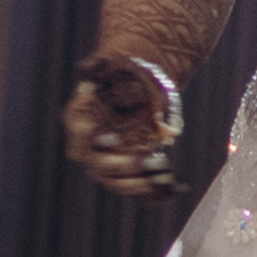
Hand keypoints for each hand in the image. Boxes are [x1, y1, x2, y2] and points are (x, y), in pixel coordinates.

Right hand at [63, 54, 185, 196]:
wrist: (135, 83)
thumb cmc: (119, 71)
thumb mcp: (111, 63)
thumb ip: (99, 65)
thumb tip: (88, 67)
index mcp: (79, 120)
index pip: (80, 136)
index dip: (91, 140)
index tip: (112, 138)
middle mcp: (89, 147)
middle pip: (100, 166)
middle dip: (125, 165)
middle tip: (154, 159)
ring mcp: (107, 162)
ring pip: (117, 182)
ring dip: (141, 183)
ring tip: (167, 175)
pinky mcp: (126, 172)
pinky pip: (137, 190)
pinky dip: (155, 194)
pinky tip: (177, 188)